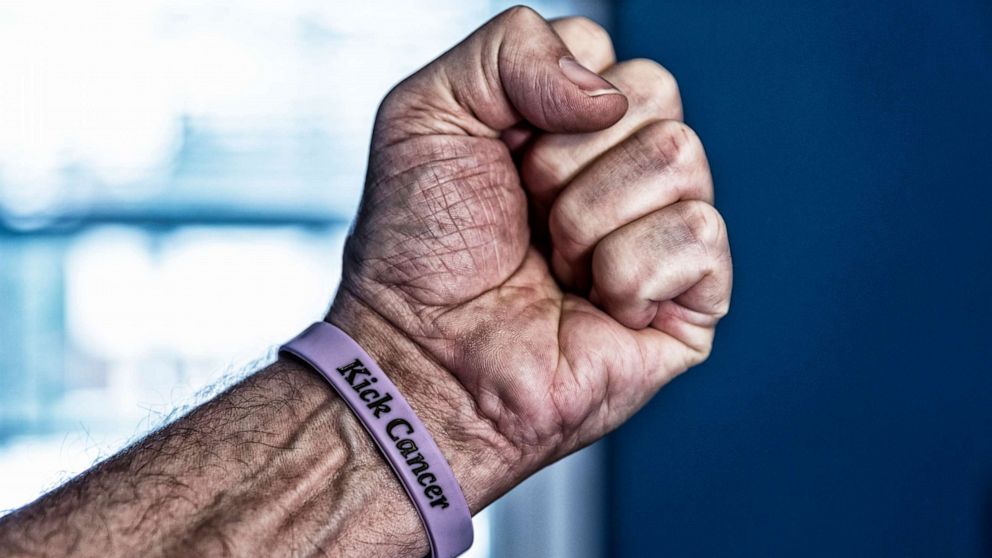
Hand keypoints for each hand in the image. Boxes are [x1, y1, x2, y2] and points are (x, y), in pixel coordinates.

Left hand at [330, 5, 731, 508]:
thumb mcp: (428, 111)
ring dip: (587, 218)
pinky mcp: (692, 299)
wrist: (420, 355)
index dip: (541, 100)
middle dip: (563, 159)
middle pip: (654, 94)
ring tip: (554, 265)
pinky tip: (595, 304)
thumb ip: (511, 47)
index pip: (605, 54)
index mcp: (568, 125)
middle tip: (525, 215)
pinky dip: (627, 272)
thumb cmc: (419, 250)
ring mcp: (661, 232)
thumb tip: (607, 94)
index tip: (499, 157)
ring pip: (679, 156)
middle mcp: (621, 172)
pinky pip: (700, 234)